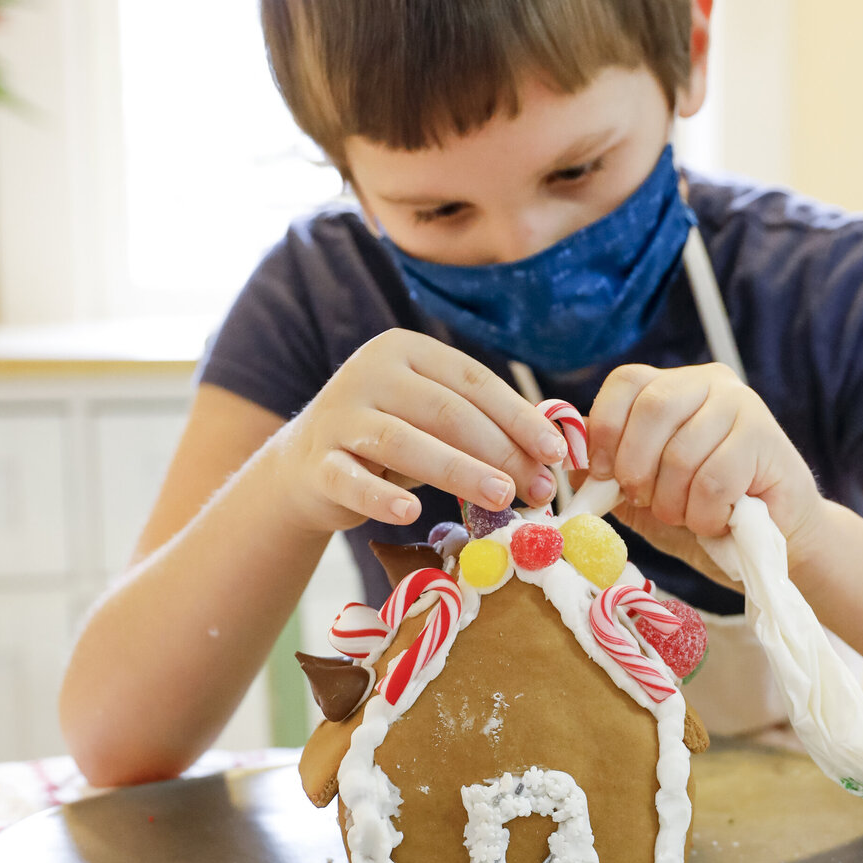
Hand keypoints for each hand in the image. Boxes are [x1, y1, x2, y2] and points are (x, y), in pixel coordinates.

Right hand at [274, 329, 567, 531]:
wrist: (306, 467)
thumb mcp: (435, 421)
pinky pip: (353, 480)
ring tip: (502, 499)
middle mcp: (370, 372)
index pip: (474, 382)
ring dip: (459, 472)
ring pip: (405, 442)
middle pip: (447, 412)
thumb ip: (485, 426)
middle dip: (500, 452)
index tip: (556, 453)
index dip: (519, 418)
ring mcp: (339, 416)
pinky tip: (412, 513)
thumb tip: (553, 451)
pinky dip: (382, 498)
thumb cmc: (391, 442)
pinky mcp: (317, 462)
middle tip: (537, 489)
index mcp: (406, 350)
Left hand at [586, 363, 822, 561]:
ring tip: (688, 517)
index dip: (606, 429)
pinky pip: (714, 481)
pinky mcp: (764, 438)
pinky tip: (717, 521)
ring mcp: (740, 405)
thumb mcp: (642, 495)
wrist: (772, 541)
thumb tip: (570, 462)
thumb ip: (608, 476)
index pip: (625, 381)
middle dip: (637, 468)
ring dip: (674, 504)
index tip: (604, 474)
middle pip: (653, 408)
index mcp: (670, 387)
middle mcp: (706, 383)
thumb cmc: (703, 513)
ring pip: (682, 453)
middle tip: (648, 501)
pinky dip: (705, 515)